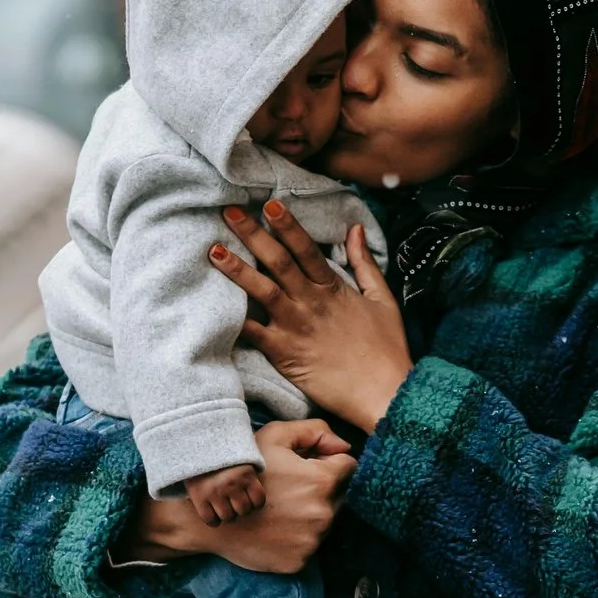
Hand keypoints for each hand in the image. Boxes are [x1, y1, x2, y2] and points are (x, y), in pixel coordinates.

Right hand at [125, 419, 355, 574]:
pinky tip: (277, 529)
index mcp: (322, 481)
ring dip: (311, 514)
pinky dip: (298, 538)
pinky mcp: (300, 561)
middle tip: (291, 490)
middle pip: (340, 497)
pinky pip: (310, 546)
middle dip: (324, 490)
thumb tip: (345, 446)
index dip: (329, 464)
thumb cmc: (243, 472)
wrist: (210, 518)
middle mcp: (324, 513)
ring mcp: (312, 540)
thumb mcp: (275, 436)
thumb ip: (316, 431)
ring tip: (282, 509)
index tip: (309, 467)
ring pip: (327, 522)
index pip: (349, 468)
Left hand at [212, 201, 411, 428]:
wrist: (383, 392)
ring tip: (213, 251)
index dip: (287, 225)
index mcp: (333, 288)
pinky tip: (211, 305)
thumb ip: (365, 263)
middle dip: (252, 235)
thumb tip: (355, 229)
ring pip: (260, 291)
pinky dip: (233, 320)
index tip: (269, 204)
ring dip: (236, 270)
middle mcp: (311, 303)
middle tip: (229, 212)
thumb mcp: (382, 299)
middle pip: (277, 262)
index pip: (306, 249)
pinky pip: (253, 333)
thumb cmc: (386, 348)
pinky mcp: (284, 354)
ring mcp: (295, 327)